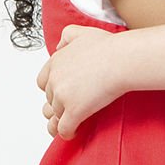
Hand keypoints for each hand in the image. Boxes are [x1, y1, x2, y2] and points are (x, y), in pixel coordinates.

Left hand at [36, 24, 124, 139]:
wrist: (122, 60)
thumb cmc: (109, 47)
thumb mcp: (83, 32)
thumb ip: (67, 36)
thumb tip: (58, 47)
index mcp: (56, 62)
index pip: (43, 82)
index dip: (53, 88)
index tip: (64, 92)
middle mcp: (55, 79)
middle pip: (50, 99)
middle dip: (59, 104)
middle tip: (73, 106)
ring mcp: (63, 97)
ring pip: (55, 116)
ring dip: (61, 119)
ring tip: (70, 122)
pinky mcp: (73, 112)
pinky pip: (63, 129)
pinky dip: (67, 132)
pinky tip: (75, 131)